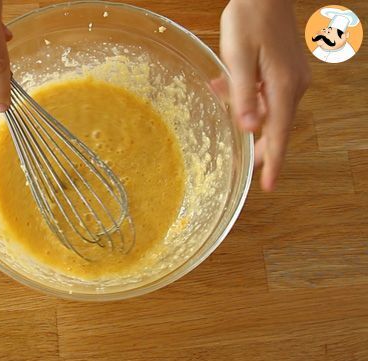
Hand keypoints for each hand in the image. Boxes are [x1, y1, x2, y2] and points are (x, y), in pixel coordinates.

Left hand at [219, 0, 309, 190]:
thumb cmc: (249, 19)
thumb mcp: (239, 58)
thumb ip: (243, 95)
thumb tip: (249, 129)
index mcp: (283, 87)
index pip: (279, 134)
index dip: (273, 162)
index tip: (268, 186)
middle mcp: (293, 86)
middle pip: (276, 127)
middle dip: (260, 147)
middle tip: (244, 165)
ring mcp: (291, 78)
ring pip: (268, 111)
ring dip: (246, 114)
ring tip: (222, 95)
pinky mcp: (284, 71)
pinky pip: (266, 94)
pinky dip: (248, 98)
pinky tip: (227, 85)